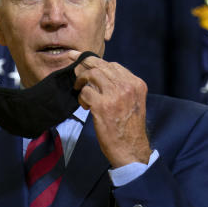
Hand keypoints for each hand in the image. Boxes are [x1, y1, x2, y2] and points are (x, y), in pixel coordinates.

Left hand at [70, 51, 151, 167]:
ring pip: (91, 75)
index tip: (84, 58)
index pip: (114, 65)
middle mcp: (127, 86)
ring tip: (79, 89)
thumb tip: (100, 74)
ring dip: (81, 81)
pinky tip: (85, 106)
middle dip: (83, 61)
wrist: (130, 148)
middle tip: (71, 58)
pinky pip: (85, 92)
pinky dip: (81, 98)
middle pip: (101, 65)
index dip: (97, 61)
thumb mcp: (132, 102)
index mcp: (136, 84)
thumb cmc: (129, 127)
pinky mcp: (102, 106)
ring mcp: (115, 95)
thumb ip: (121, 87)